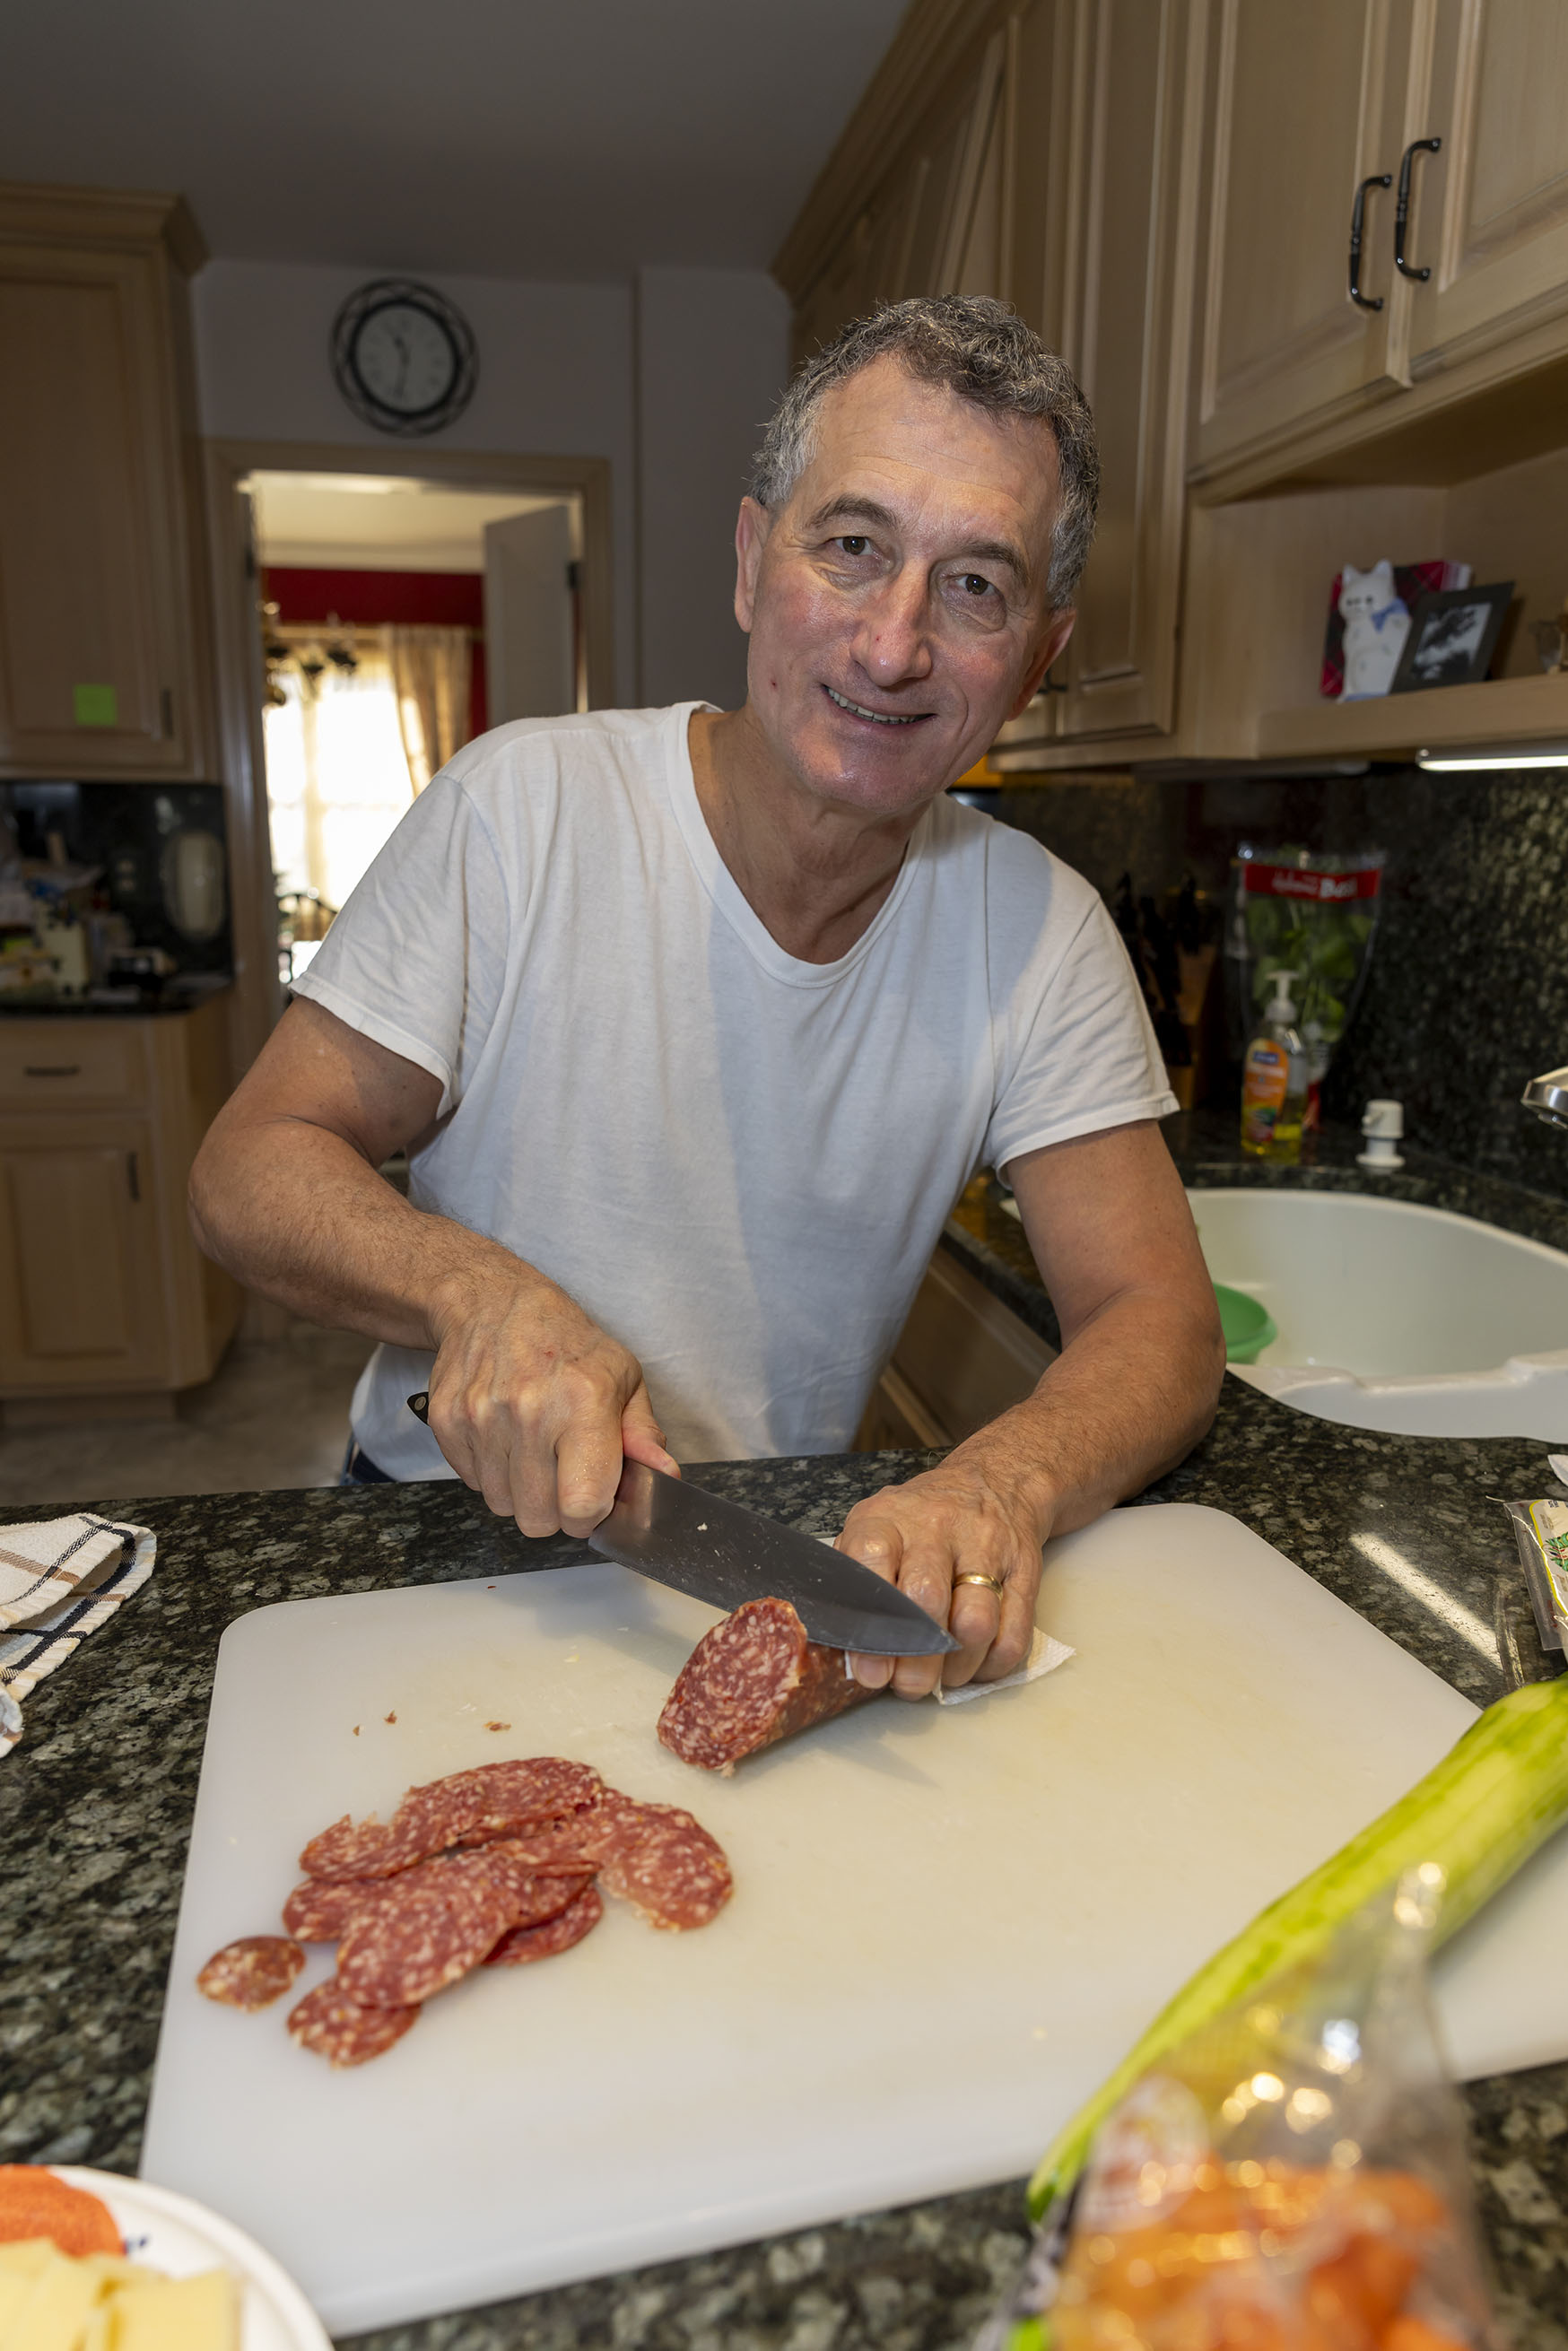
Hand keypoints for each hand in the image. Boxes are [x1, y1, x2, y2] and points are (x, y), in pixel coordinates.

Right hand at [423, 1260, 677, 1537]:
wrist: (493, 1303)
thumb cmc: (567, 1342)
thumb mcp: (623, 1377)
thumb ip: (643, 1434)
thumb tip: (664, 1475)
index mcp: (583, 1402)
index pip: (582, 1505)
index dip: (591, 1515)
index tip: (593, 1501)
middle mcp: (529, 1411)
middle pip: (538, 1518)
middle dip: (555, 1509)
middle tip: (563, 1474)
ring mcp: (481, 1418)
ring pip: (503, 1505)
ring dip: (521, 1491)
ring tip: (533, 1450)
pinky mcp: (447, 1423)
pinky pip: (472, 1483)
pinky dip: (491, 1472)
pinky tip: (505, 1438)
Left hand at [835, 1452, 1049, 1698]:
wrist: (992, 1482)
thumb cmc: (918, 1522)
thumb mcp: (875, 1528)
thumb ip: (855, 1580)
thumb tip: (846, 1653)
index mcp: (887, 1518)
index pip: (871, 1561)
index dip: (868, 1626)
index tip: (868, 1670)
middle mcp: (937, 1527)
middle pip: (926, 1599)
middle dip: (916, 1660)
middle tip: (909, 1684)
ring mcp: (985, 1546)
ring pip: (976, 1622)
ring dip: (957, 1666)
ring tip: (944, 1676)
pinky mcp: (1024, 1569)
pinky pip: (1015, 1634)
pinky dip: (993, 1665)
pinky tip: (976, 1665)